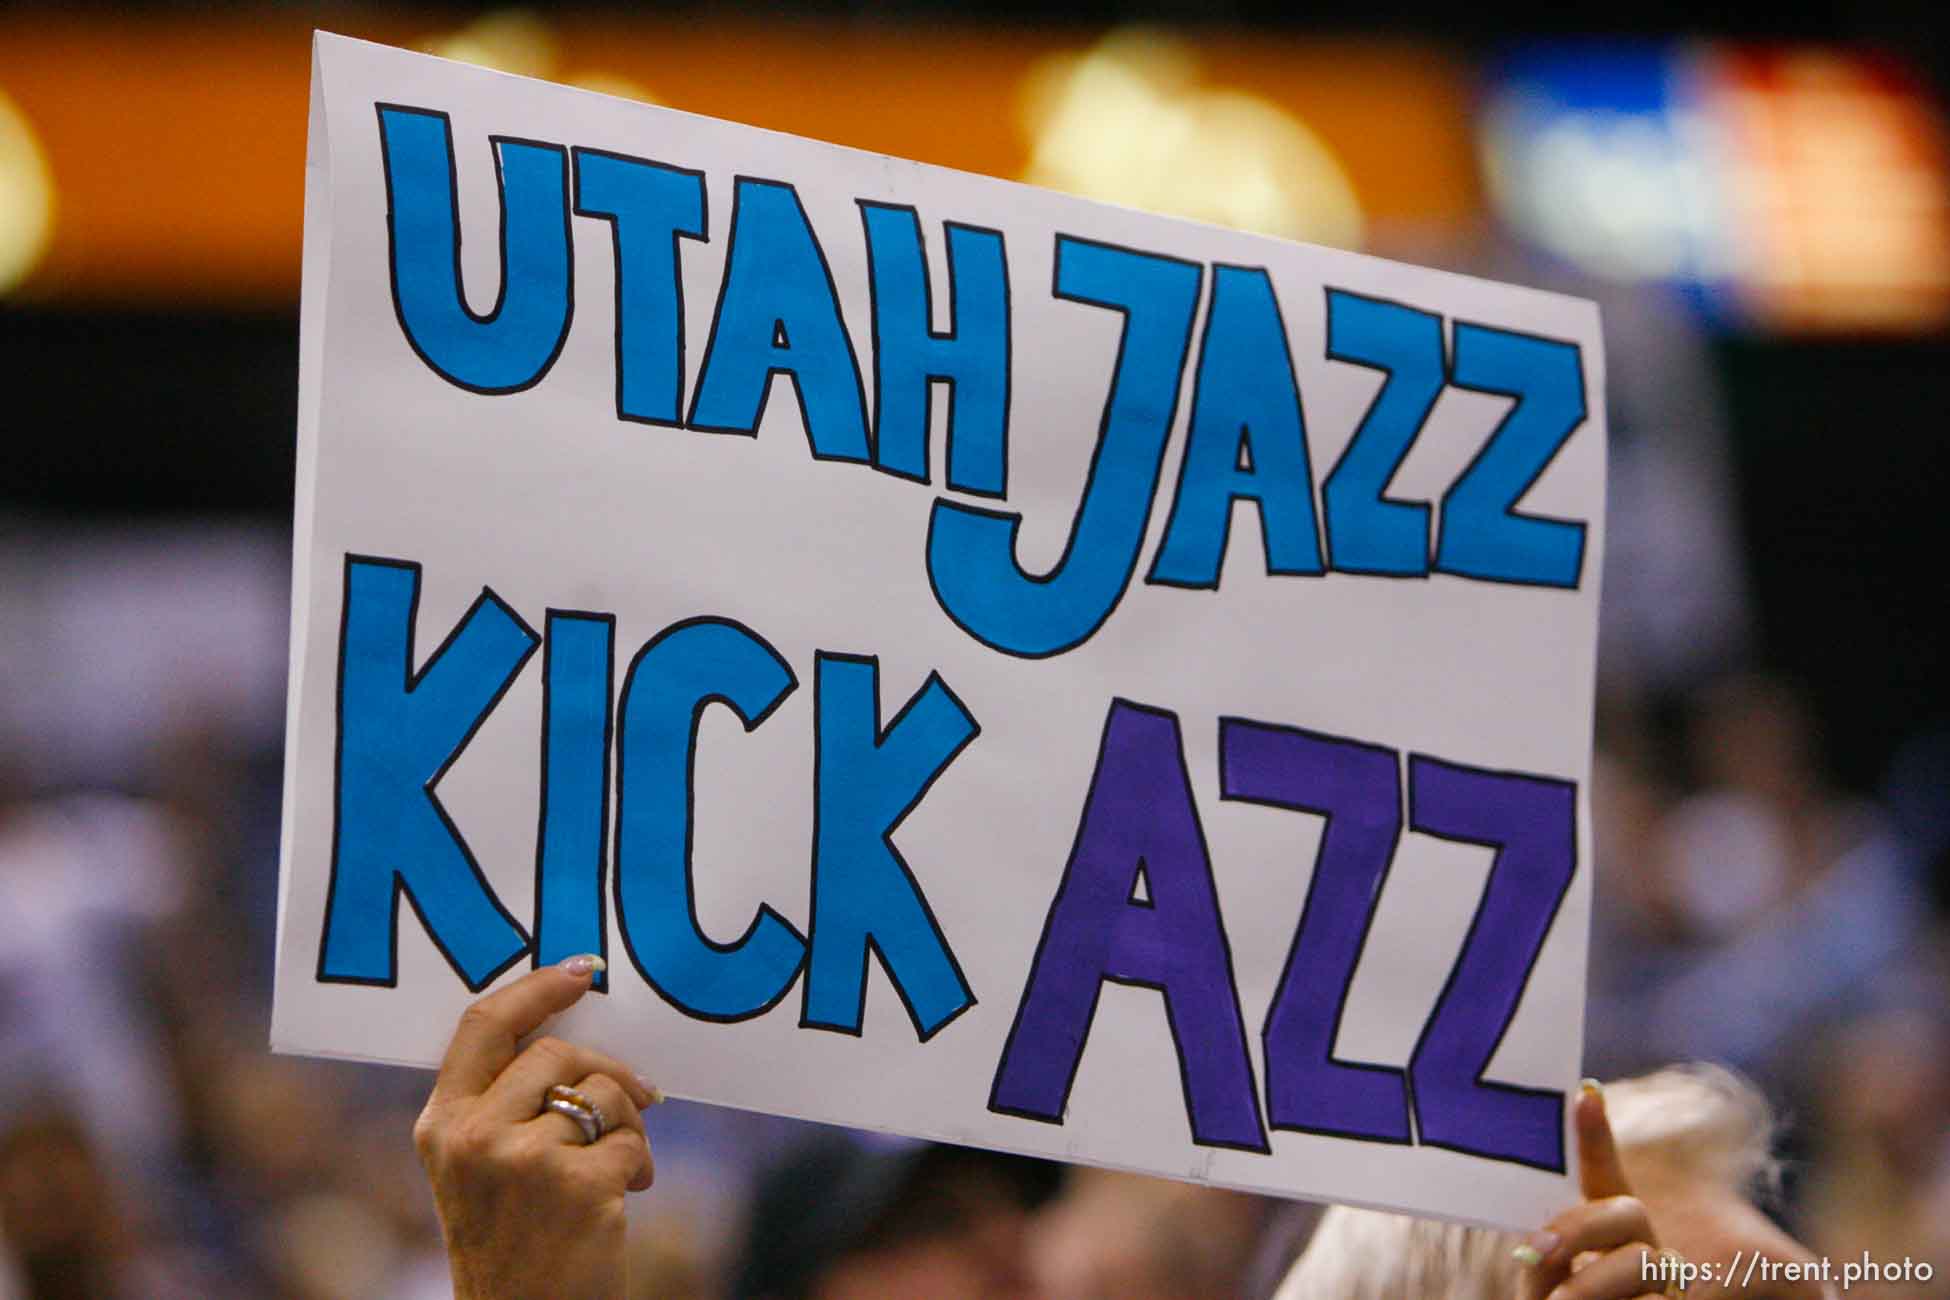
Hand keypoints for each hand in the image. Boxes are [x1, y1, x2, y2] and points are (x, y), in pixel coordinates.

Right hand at [413, 956, 658, 1299]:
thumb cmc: (514, 1243)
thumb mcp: (479, 1169)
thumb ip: (503, 1105)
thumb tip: (574, 1036)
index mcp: (441, 1124)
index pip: (483, 1025)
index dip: (536, 988)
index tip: (581, 970)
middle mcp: (472, 1136)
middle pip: (557, 1051)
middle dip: (607, 1070)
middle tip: (640, 1095)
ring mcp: (521, 1159)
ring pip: (602, 1092)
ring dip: (628, 1124)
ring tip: (621, 1167)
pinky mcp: (575, 1184)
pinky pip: (631, 1140)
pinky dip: (640, 1165)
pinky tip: (626, 1198)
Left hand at [1515, 1080, 1667, 1299]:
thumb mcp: (1550, 1287)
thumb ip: (1546, 1263)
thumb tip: (1531, 1248)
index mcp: (1610, 1236)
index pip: (1605, 1177)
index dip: (1596, 1136)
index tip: (1585, 1093)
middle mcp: (1647, 1251)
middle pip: (1627, 1212)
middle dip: (1577, 1230)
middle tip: (1531, 1256)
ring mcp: (1667, 1285)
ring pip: (1640, 1262)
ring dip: (1588, 1284)